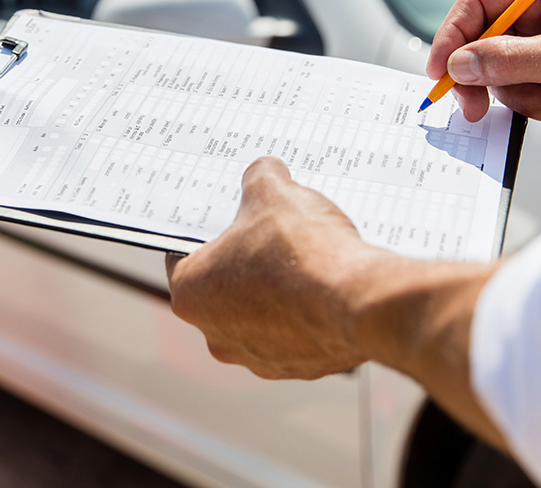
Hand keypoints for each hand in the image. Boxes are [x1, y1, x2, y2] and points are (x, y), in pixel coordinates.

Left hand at [166, 158, 507, 448]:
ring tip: (304, 260)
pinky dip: (307, 313)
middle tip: (270, 234)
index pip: (183, 254)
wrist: (358, 301)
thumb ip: (260, 178)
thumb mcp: (273, 192)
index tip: (228, 218)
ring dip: (276, 291)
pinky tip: (325, 287)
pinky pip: (296, 334)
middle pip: (222, 287)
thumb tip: (265, 172)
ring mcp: (258, 358)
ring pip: (260, 314)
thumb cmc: (301, 250)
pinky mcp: (298, 368)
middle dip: (245, 261)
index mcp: (190, 293)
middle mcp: (215, 335)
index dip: (207, 231)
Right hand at [428, 0, 540, 128]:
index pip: (479, 4)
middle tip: (472, 107)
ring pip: (497, 73)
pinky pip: (517, 92)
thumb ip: (511, 59)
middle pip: (480, 42)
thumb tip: (460, 65)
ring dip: (521, 95)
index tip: (441, 70)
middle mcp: (539, 14)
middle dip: (482, 77)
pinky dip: (536, 105)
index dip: (453, 35)